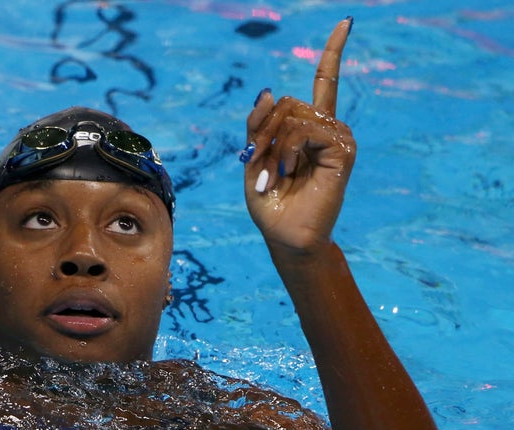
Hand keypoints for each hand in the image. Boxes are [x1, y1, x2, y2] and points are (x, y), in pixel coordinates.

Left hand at [243, 18, 355, 255]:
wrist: (284, 235)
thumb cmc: (270, 201)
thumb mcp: (254, 156)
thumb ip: (259, 124)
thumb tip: (270, 88)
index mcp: (307, 128)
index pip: (324, 82)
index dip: (333, 52)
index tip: (346, 22)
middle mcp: (326, 127)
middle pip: (288, 101)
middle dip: (264, 131)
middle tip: (260, 163)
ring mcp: (337, 138)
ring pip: (294, 115)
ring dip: (274, 146)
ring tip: (276, 174)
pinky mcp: (343, 150)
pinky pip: (307, 129)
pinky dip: (289, 149)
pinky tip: (291, 170)